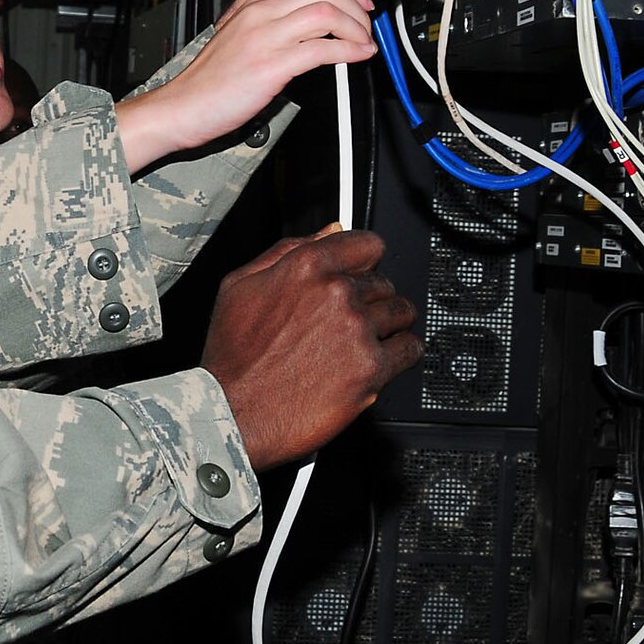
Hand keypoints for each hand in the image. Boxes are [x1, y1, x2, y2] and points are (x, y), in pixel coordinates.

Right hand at [114, 0, 373, 170]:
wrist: (180, 106)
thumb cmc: (209, 79)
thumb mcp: (240, 35)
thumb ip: (271, 22)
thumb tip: (310, 23)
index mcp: (253, 0)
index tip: (357, 3)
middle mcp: (259, 11)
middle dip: (357, 5)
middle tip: (365, 24)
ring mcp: (264, 36)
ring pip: (328, 12)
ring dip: (357, 28)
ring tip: (363, 42)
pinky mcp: (270, 66)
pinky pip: (322, 49)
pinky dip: (349, 51)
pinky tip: (357, 57)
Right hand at [201, 229, 421, 469]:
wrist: (233, 412)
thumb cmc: (233, 356)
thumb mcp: (240, 285)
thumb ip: (288, 250)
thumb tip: (330, 231)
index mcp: (306, 266)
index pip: (367, 244)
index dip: (363, 260)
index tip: (361, 273)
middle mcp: (336, 293)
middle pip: (384, 281)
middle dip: (371, 298)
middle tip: (347, 320)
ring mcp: (357, 330)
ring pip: (402, 312)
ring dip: (389, 324)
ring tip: (364, 340)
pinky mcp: (371, 368)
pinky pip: (410, 349)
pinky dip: (402, 352)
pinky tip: (380, 358)